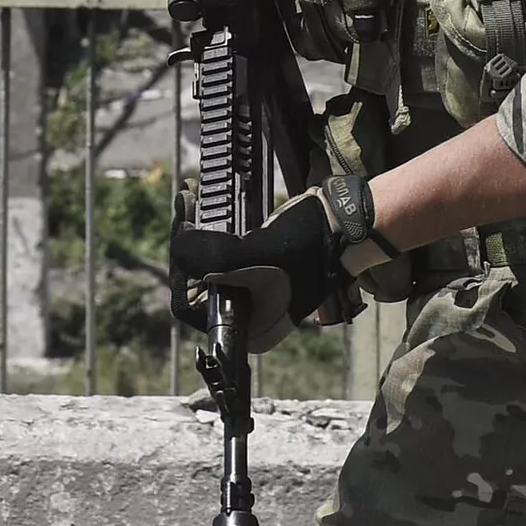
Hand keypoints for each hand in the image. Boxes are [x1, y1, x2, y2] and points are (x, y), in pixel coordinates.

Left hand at [170, 191, 340, 352]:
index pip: (193, 307)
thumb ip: (213, 258)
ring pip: (207, 263)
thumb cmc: (310, 244)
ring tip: (190, 197)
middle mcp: (248, 314)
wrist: (348, 222)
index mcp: (249, 329)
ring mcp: (253, 290)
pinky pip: (223, 250)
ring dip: (195, 229)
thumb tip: (176, 247)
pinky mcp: (257, 265)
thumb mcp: (258, 254)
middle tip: (183, 204)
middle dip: (186, 242)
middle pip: (197, 282)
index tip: (180, 229)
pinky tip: (204, 201)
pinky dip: (211, 226)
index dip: (180, 269)